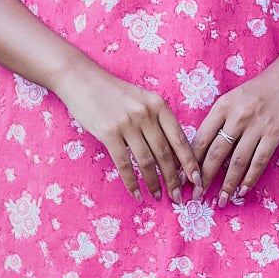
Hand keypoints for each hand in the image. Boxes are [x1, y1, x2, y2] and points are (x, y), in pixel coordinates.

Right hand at [52, 57, 200, 202]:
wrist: (82, 80)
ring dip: (153, 183)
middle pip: (165, 153)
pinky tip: (136, 194)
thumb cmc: (113, 93)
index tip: (197, 180)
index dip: (189, 162)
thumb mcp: (142, 99)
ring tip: (157, 197)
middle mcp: (146, 114)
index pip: (179, 138)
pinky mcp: (109, 133)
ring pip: (146, 161)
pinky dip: (131, 182)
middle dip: (173, 179)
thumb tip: (172, 155)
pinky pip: (124, 163)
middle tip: (178, 197)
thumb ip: (157, 121)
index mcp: (158, 105)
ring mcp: (127, 123)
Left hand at [192, 46, 278, 203]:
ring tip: (221, 200)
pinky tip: (242, 191)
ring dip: (227, 184)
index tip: (182, 178)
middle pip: (215, 153)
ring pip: (236, 161)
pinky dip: (249, 178)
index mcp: (222, 106)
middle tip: (196, 196)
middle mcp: (237, 116)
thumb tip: (203, 150)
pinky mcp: (275, 133)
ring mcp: (257, 125)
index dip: (189, 161)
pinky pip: (259, 161)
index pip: (200, 138)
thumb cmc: (261, 90)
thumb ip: (220, 120)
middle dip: (203, 178)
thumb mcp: (234, 98)